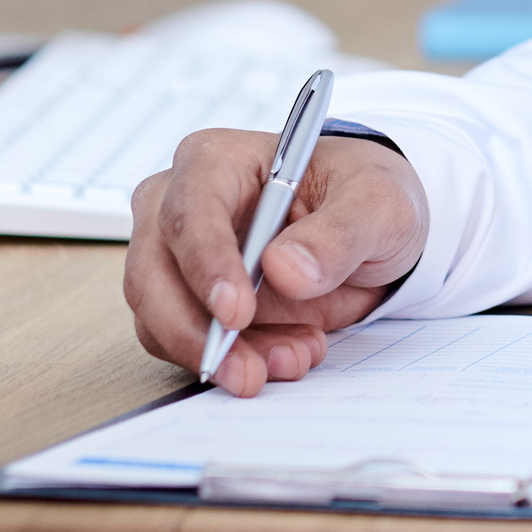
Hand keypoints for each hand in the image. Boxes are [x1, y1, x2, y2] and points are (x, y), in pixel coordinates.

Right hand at [124, 129, 424, 395]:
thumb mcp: (379, 206)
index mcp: (218, 160)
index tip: (236, 313)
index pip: (190, 210)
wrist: (368, 231)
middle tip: (249, 372)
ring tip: (295, 357)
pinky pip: (186, 344)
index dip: (206, 264)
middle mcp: (180, 204)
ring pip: (161, 319)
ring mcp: (177, 256)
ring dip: (223, 355)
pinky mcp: (188, 301)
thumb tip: (284, 269)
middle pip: (152, 273)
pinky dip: (232, 361)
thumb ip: (339, 234)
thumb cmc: (363, 197)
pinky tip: (286, 354)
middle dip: (197, 332)